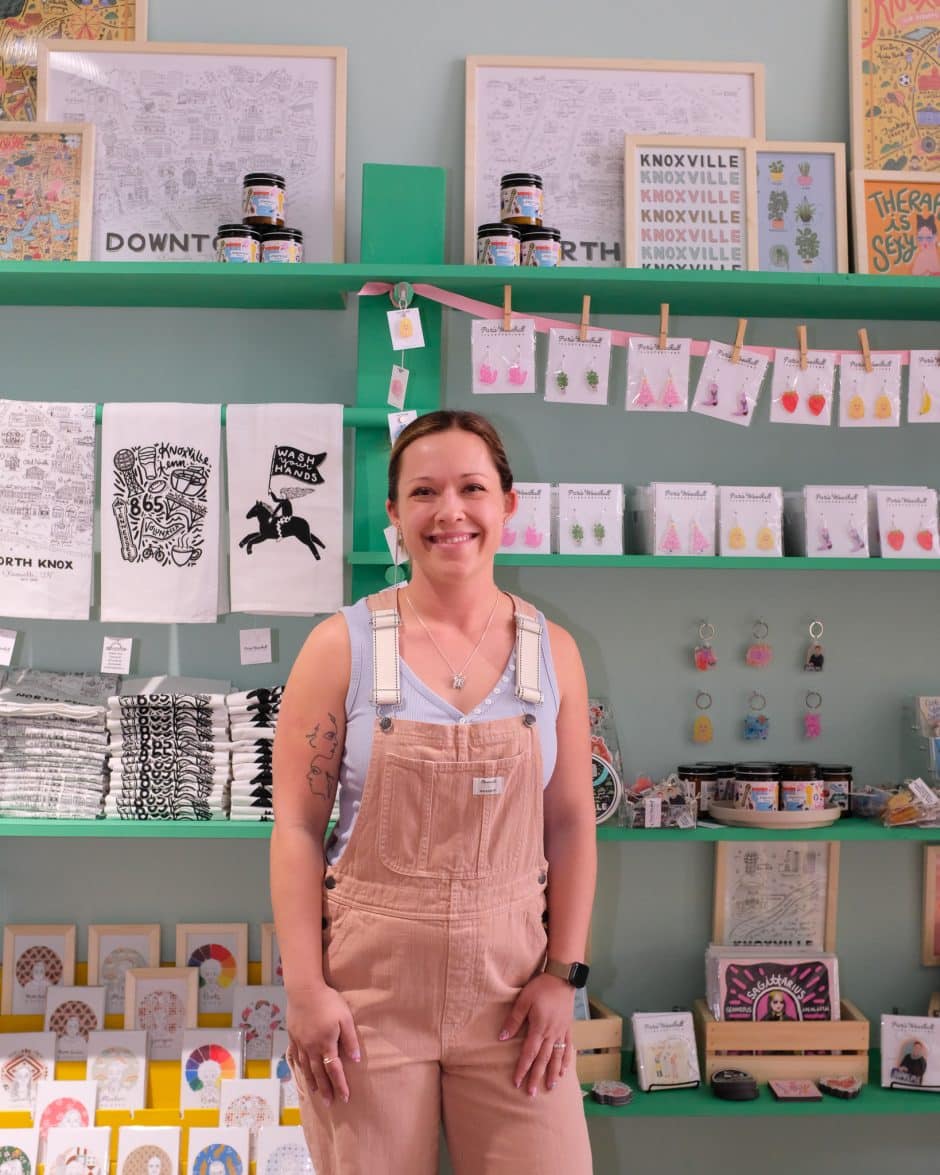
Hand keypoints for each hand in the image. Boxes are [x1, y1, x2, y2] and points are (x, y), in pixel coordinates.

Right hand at [287, 983, 360, 1105]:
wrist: (304, 990)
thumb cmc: (328, 1002)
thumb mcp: (345, 1018)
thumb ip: (350, 1039)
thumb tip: (356, 1059)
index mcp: (326, 1044)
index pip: (334, 1070)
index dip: (340, 1085)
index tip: (345, 1098)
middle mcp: (312, 1048)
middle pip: (319, 1073)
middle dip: (325, 1089)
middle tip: (330, 1103)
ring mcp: (300, 1043)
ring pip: (306, 1068)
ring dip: (312, 1081)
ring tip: (315, 1093)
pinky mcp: (293, 1036)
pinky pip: (295, 1056)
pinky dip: (299, 1067)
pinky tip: (301, 1071)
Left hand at [498, 972, 574, 1095]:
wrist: (562, 977)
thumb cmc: (540, 987)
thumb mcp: (523, 1000)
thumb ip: (513, 1020)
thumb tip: (502, 1038)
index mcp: (539, 1028)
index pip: (529, 1054)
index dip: (523, 1069)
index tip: (517, 1082)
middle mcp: (551, 1034)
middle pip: (543, 1059)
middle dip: (537, 1076)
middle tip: (531, 1093)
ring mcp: (562, 1031)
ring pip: (557, 1057)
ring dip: (553, 1073)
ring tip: (550, 1087)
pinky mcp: (568, 1027)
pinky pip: (568, 1047)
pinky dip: (566, 1060)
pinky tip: (565, 1070)